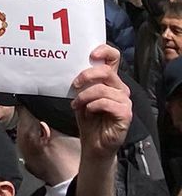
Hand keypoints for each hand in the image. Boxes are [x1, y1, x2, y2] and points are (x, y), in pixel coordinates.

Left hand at [72, 44, 131, 158]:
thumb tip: (70, 66)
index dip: (104, 50)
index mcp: (110, 80)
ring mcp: (124, 101)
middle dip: (86, 75)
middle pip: (106, 71)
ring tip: (76, 104)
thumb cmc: (88, 118)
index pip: (113, 57)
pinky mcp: (125, 114)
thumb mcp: (81, 95)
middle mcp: (120, 88)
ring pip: (102, 89)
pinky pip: (107, 103)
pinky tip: (88, 111)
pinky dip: (93, 106)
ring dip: (84, 96)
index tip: (91, 55)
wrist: (93, 144)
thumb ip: (82, 82)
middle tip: (75, 84)